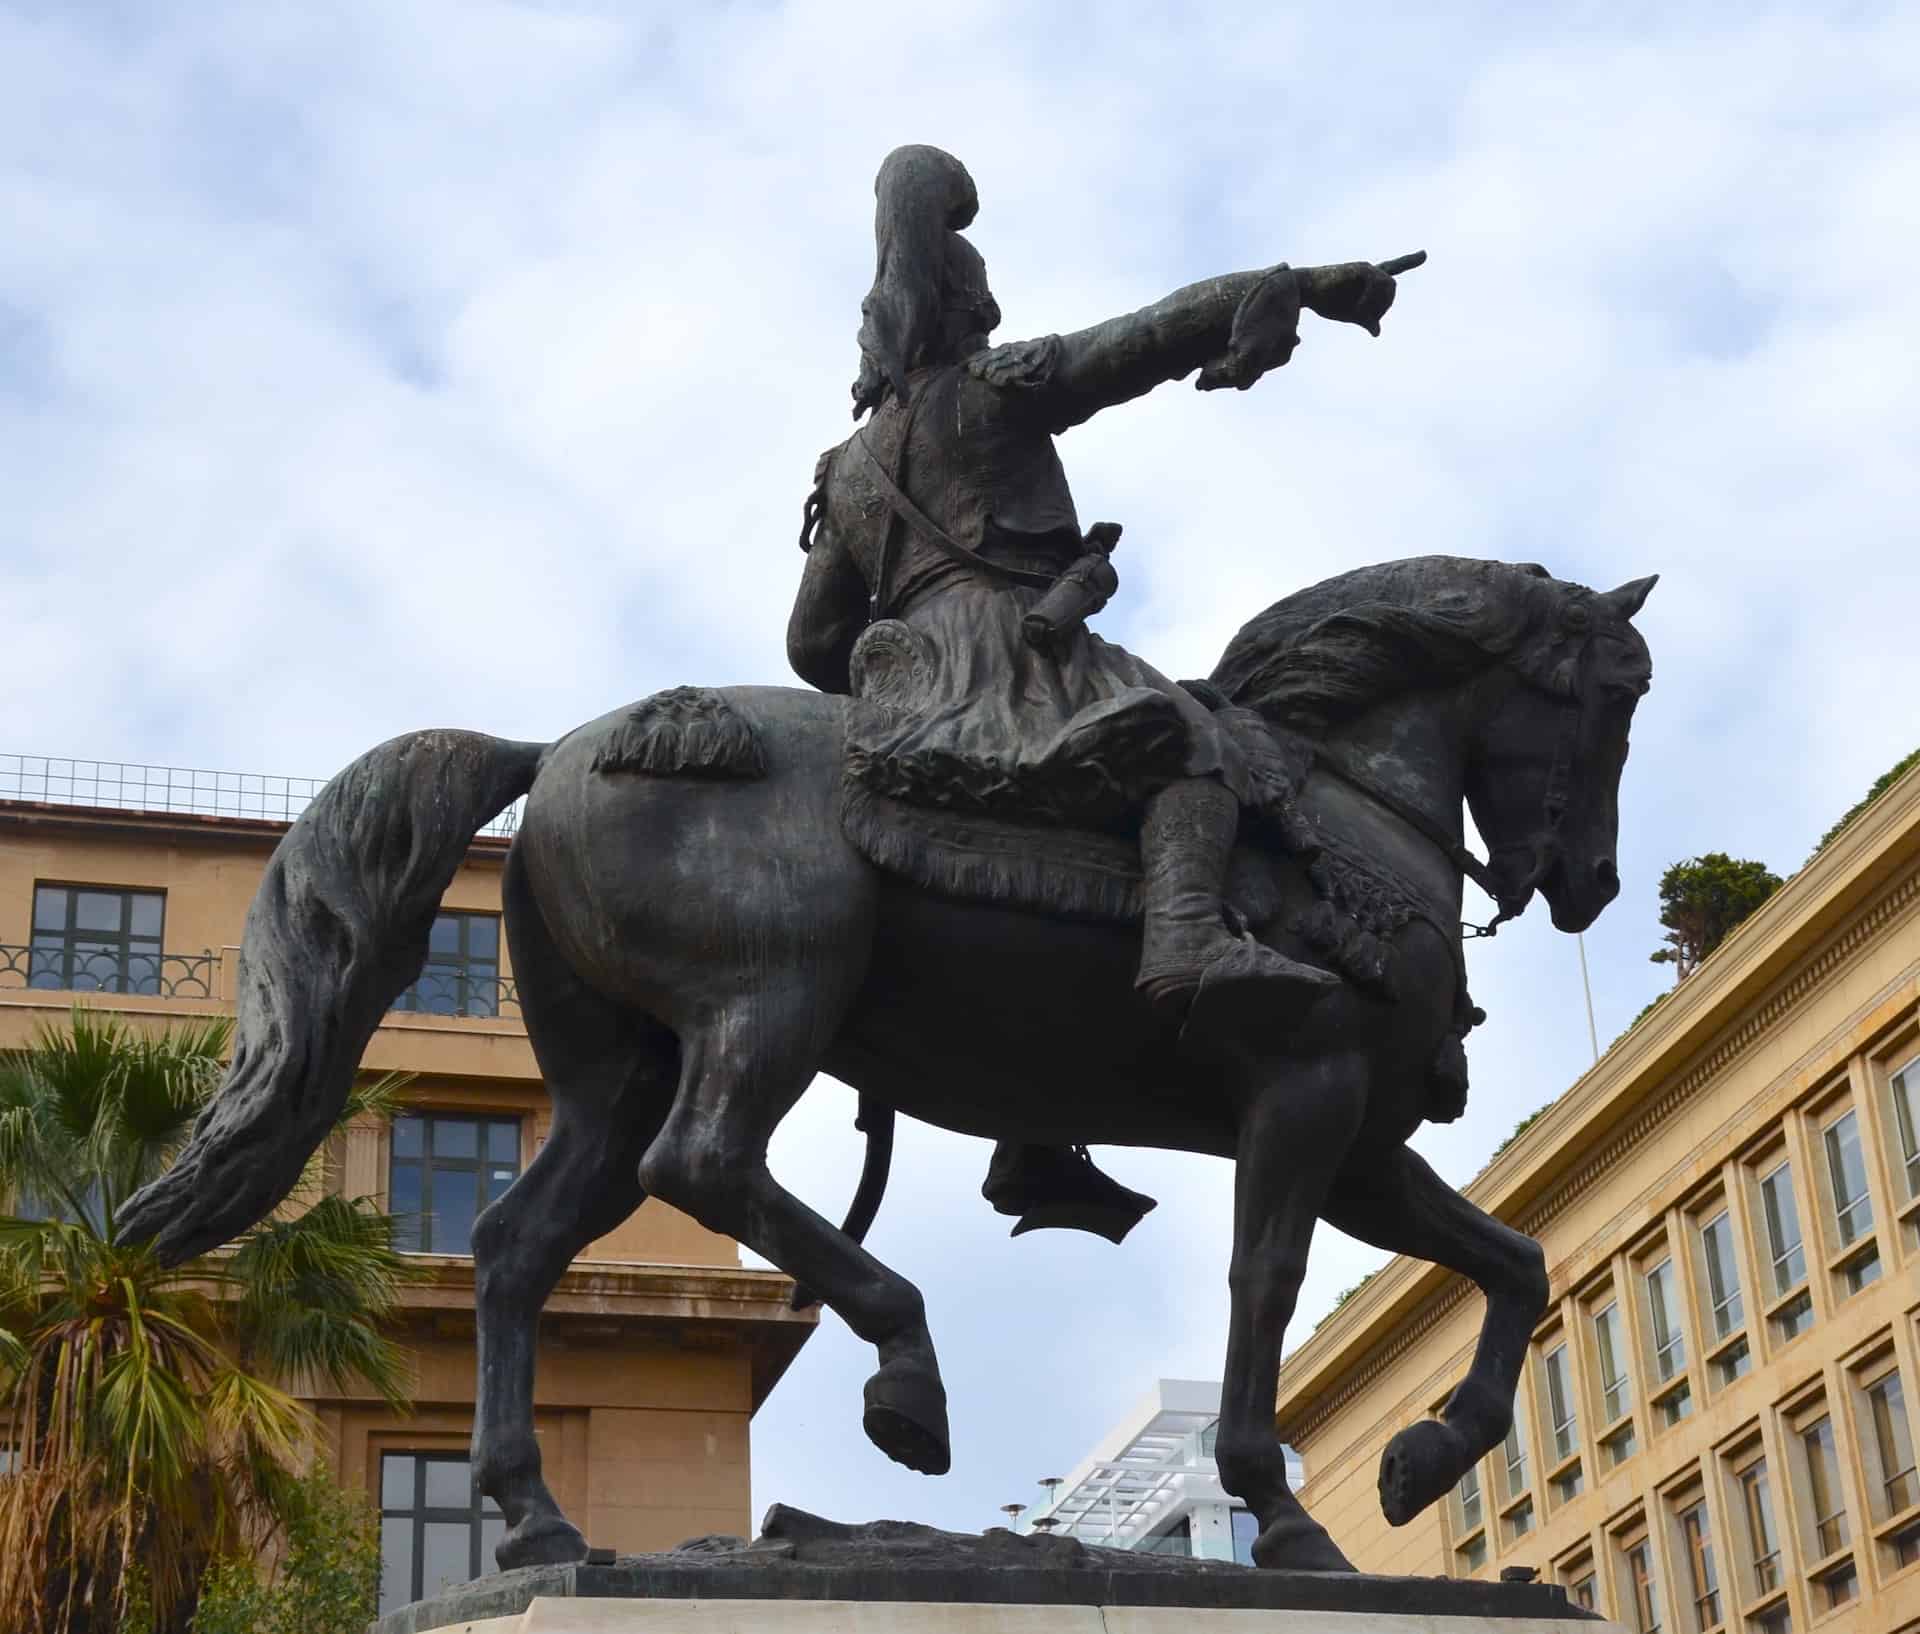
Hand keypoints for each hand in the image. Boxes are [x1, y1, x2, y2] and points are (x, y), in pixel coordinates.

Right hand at [1306, 251, 1424, 336]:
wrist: (1304, 290)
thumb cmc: (1324, 301)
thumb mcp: (1349, 314)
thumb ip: (1365, 319)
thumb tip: (1377, 332)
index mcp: (1369, 280)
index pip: (1393, 268)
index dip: (1409, 261)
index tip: (1424, 254)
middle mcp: (1370, 271)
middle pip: (1392, 290)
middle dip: (1382, 307)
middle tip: (1362, 317)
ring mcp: (1365, 268)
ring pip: (1388, 288)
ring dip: (1375, 306)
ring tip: (1356, 313)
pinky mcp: (1360, 268)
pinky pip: (1377, 285)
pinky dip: (1369, 301)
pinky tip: (1356, 309)